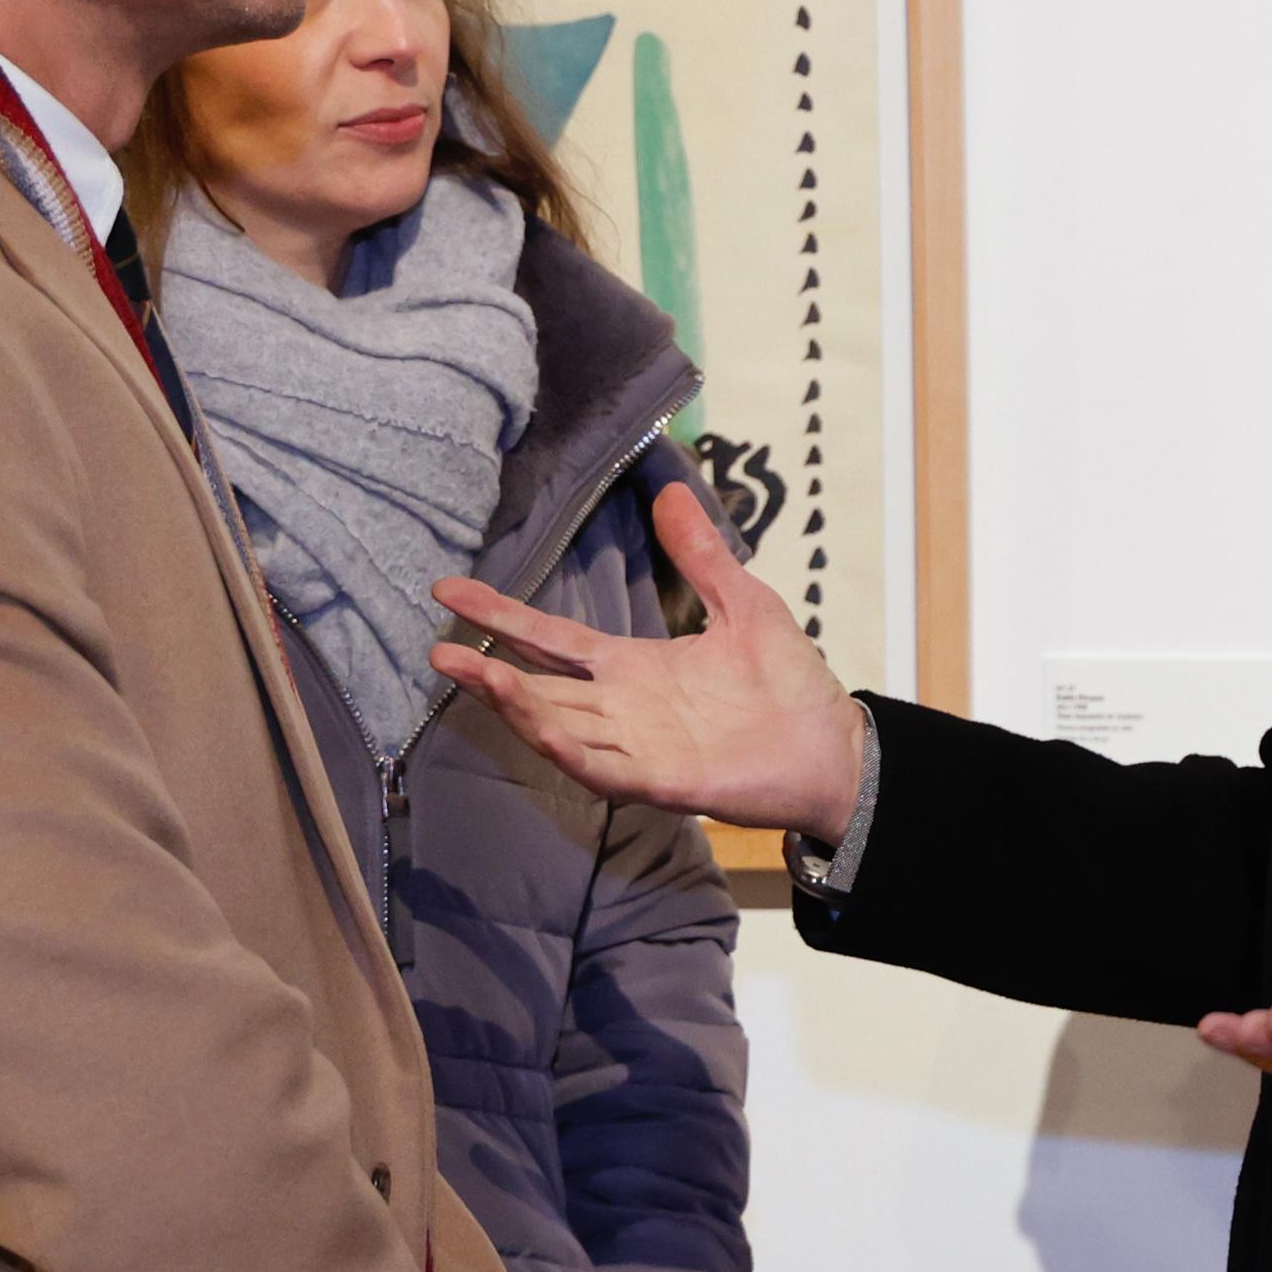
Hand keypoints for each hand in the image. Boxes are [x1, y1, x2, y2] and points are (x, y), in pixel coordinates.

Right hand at [432, 480, 865, 843]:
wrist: (835, 747)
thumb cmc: (789, 685)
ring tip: (474, 677)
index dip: (503, 617)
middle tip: (437, 649)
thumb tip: (670, 489)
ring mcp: (639, 749)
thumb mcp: (743, 603)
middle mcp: (623, 710)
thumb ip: (702, 555)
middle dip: (488, 672)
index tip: (448, 591)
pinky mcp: (667, 782)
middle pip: (540, 687)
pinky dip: (574, 754)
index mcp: (633, 668)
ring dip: (517, 707)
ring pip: (560, 728)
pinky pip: (607, 771)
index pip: (552, 639)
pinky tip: (544, 732)